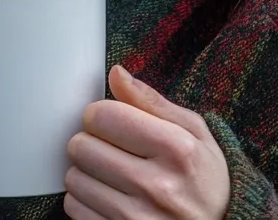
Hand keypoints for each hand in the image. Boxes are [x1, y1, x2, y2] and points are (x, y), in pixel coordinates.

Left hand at [64, 64, 230, 219]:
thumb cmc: (204, 178)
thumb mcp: (193, 131)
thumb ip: (151, 100)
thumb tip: (116, 73)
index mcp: (176, 148)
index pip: (104, 115)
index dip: (100, 113)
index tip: (109, 120)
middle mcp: (155, 186)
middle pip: (82, 146)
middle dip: (90, 140)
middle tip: (108, 147)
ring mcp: (135, 219)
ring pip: (74, 178)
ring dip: (86, 171)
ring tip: (110, 173)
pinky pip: (74, 208)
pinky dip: (84, 199)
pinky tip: (107, 196)